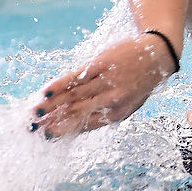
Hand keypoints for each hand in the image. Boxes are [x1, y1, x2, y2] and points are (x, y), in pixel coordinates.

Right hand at [31, 34, 175, 137]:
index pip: (86, 124)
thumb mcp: (131, 104)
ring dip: (51, 105)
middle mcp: (111, 99)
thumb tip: (83, 127)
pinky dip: (59, 85)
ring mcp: (105, 81)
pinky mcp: (100, 64)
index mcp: (118, 113)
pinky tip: (45, 92)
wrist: (157, 54)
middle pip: (76, 112)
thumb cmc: (142, 82)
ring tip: (35, 112)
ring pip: (73, 96)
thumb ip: (108, 115)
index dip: (65, 131)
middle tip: (34, 128)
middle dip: (53, 121)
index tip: (48, 136)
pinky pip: (76, 77)